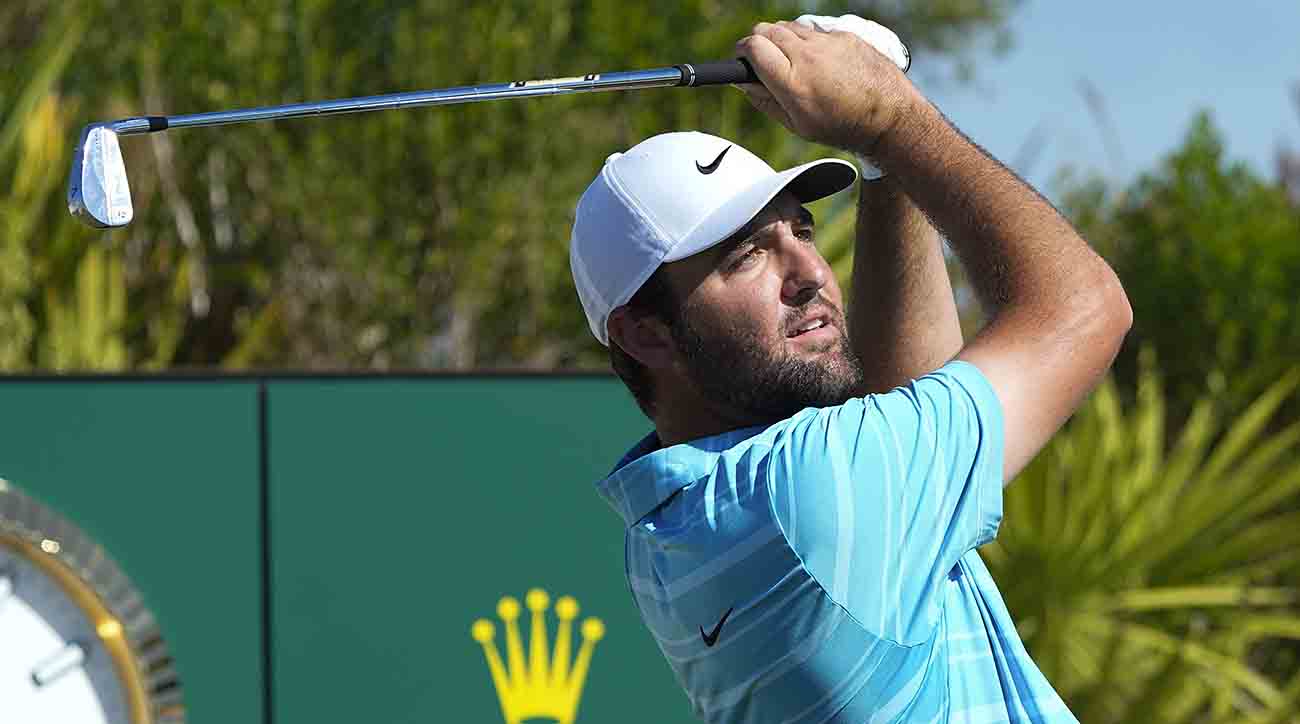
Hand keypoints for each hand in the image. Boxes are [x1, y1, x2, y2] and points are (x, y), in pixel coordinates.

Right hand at [735, 21, 911, 155]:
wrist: (888, 116)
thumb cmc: (843, 126)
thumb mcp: (798, 125)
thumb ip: (765, 101)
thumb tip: (743, 83)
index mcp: (792, 82)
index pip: (752, 47)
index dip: (742, 52)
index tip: (742, 59)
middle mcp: (808, 56)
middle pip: (765, 30)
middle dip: (758, 43)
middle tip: (763, 61)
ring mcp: (827, 42)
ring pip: (788, 27)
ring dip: (782, 40)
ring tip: (792, 62)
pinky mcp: (843, 35)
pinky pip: (814, 30)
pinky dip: (808, 41)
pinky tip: (818, 61)